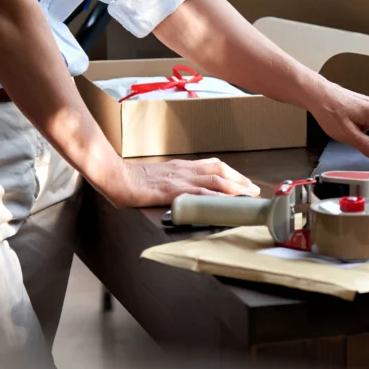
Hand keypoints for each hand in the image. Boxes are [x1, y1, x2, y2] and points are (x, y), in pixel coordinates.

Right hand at [108, 158, 260, 208]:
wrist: (114, 176)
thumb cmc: (131, 180)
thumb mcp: (157, 178)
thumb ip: (171, 182)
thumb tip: (182, 193)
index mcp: (180, 166)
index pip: (212, 165)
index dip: (231, 173)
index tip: (243, 182)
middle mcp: (184, 169)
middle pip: (219, 170)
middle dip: (239, 179)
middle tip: (253, 190)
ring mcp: (179, 179)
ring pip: (215, 179)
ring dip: (235, 187)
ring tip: (248, 196)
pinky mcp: (173, 190)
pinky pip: (199, 193)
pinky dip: (216, 197)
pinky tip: (226, 203)